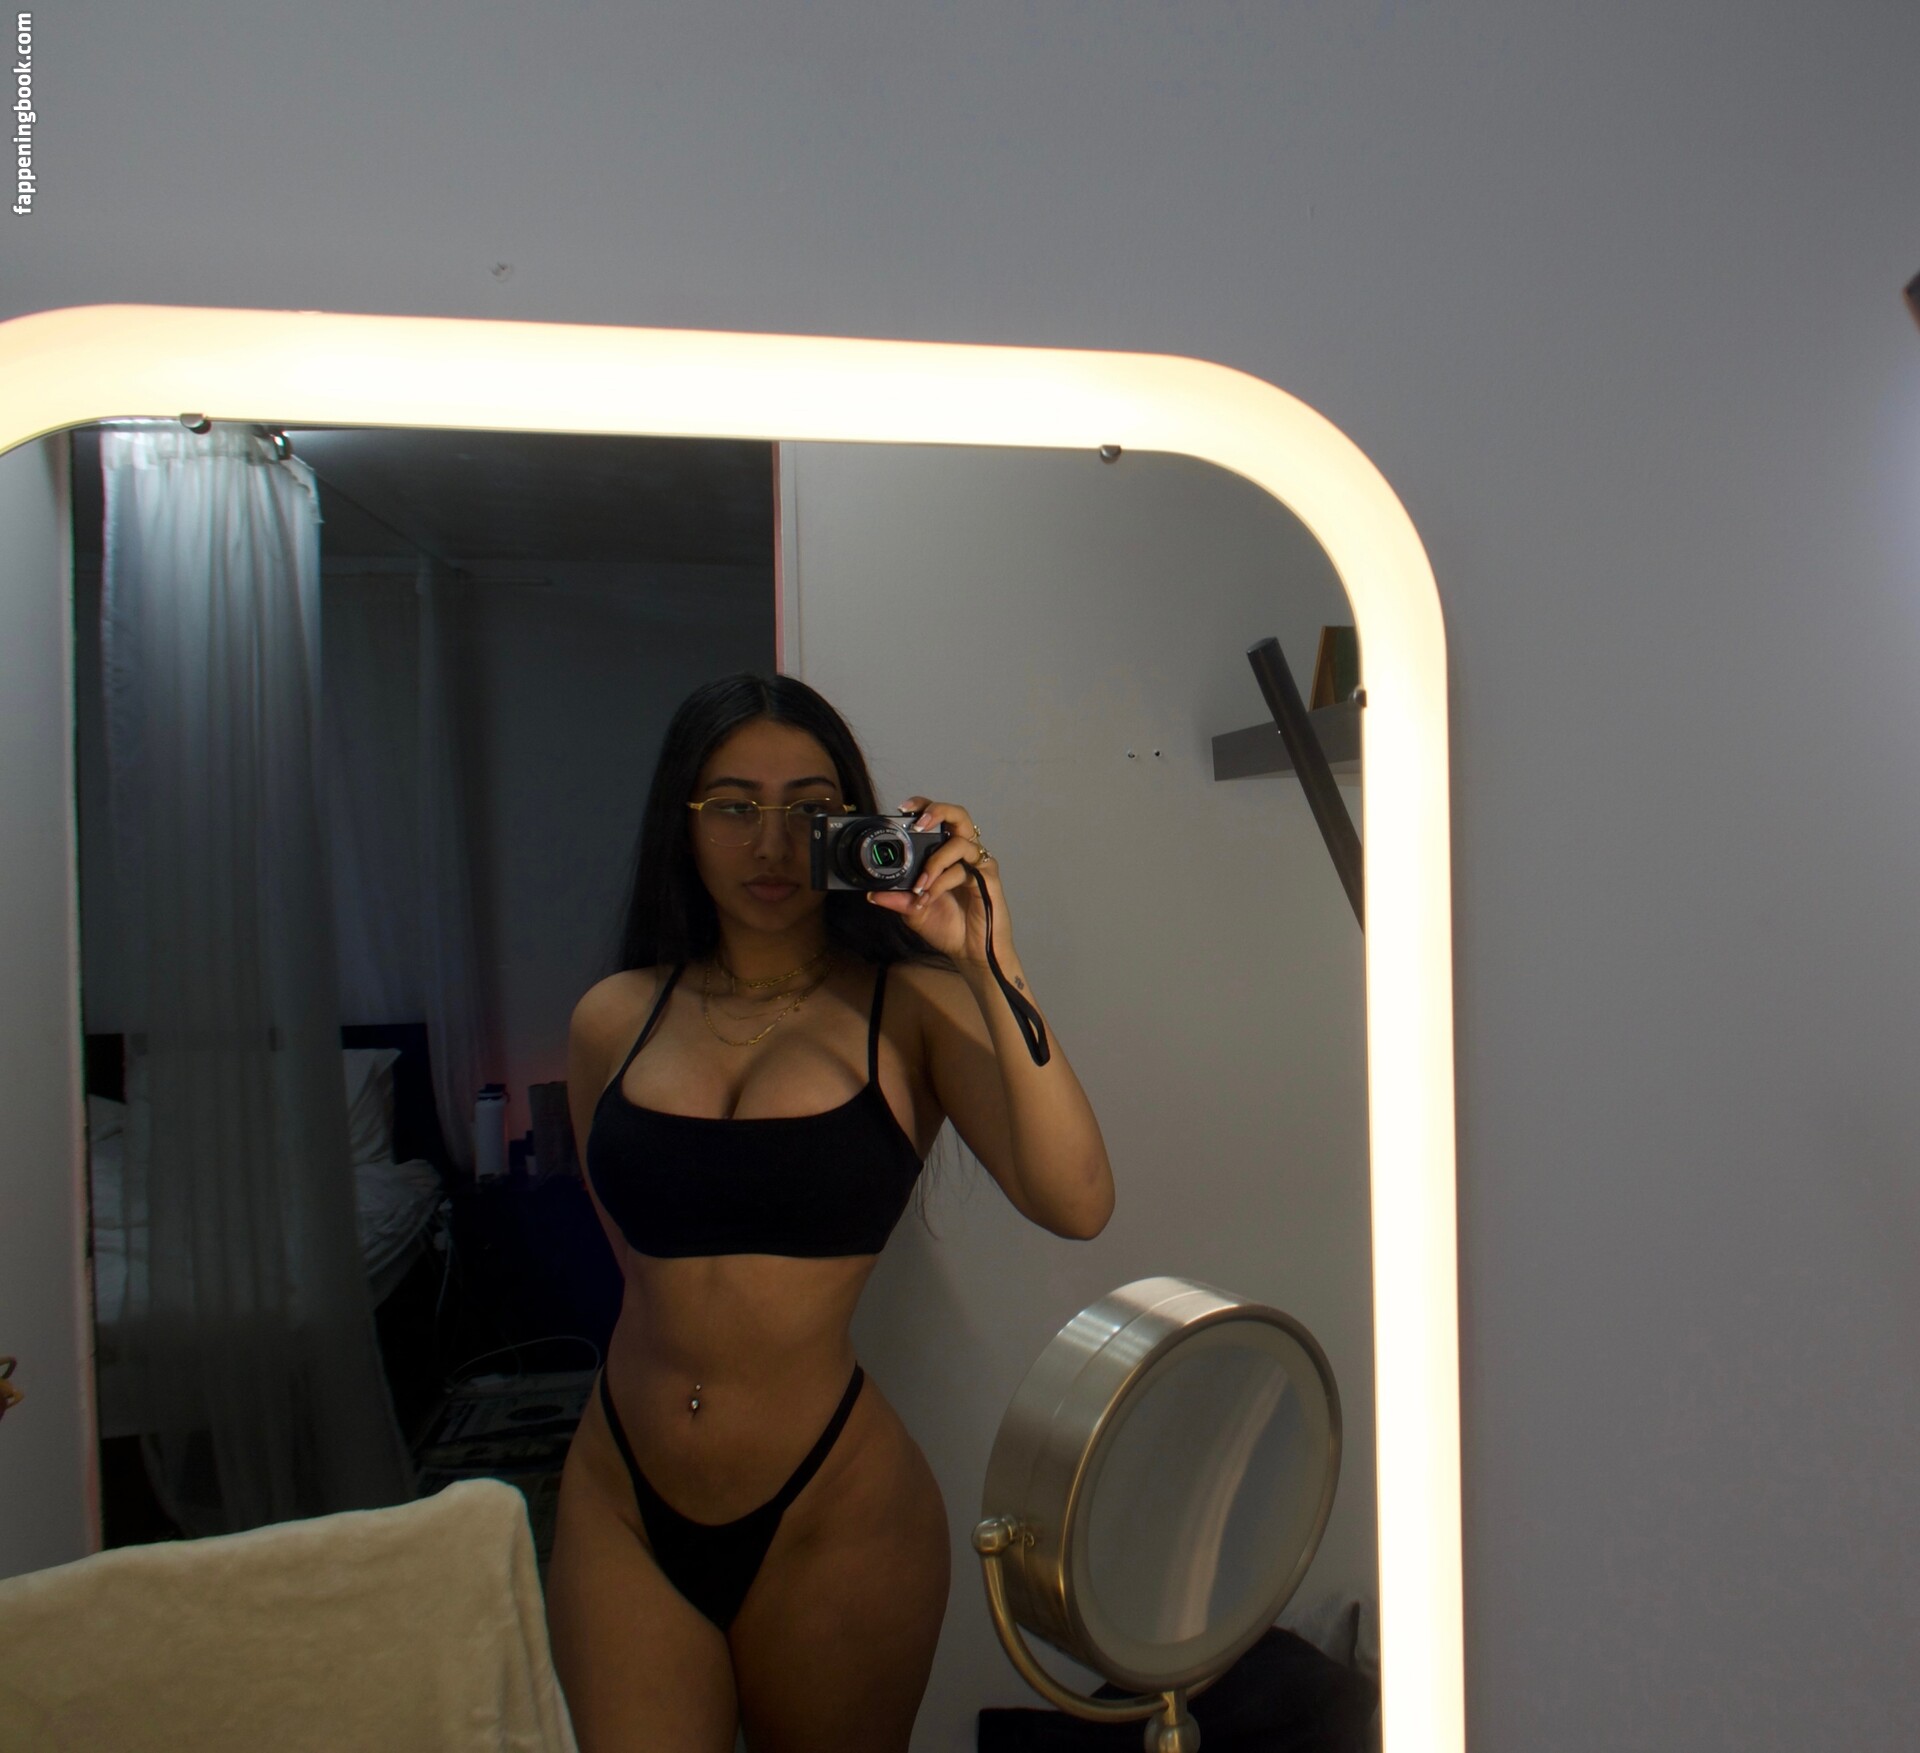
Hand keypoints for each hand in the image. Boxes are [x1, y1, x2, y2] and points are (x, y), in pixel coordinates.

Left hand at [865, 797, 1010, 968]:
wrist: (970, 953)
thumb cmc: (948, 928)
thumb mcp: (914, 912)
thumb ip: (897, 899)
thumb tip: (871, 893)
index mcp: (947, 853)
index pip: (938, 819)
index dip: (923, 807)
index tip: (902, 809)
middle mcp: (964, 853)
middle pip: (958, 815)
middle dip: (937, 812)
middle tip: (917, 825)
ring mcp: (978, 863)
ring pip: (960, 842)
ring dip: (934, 862)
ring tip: (919, 884)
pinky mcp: (988, 877)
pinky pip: (964, 869)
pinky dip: (943, 880)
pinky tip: (930, 895)